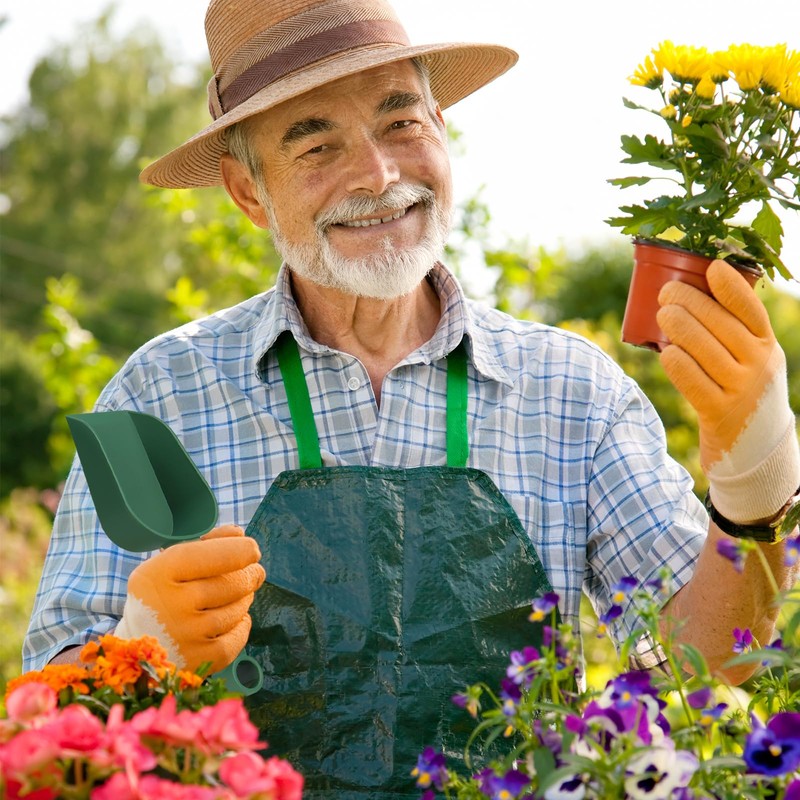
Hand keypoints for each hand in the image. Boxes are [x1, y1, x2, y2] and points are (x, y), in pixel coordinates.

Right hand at [116, 525, 265, 672]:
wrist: (135, 651)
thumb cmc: (160, 597)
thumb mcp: (168, 564)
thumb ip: (205, 544)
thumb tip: (240, 534)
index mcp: (160, 573)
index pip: (216, 555)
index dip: (243, 551)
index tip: (252, 550)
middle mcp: (171, 605)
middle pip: (234, 583)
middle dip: (250, 575)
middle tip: (254, 573)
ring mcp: (185, 636)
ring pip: (239, 609)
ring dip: (245, 599)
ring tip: (237, 595)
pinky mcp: (197, 661)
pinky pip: (238, 637)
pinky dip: (242, 626)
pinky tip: (234, 620)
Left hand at [656, 260, 799, 521]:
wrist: (756, 450)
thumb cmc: (743, 393)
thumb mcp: (751, 361)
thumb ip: (732, 334)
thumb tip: (689, 297)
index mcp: (767, 347)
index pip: (751, 311)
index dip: (731, 288)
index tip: (712, 268)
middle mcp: (759, 366)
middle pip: (721, 325)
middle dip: (691, 302)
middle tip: (667, 293)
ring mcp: (741, 390)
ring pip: (705, 349)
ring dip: (680, 326)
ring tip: (663, 313)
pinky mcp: (720, 413)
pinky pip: (694, 382)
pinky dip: (678, 363)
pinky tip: (665, 351)